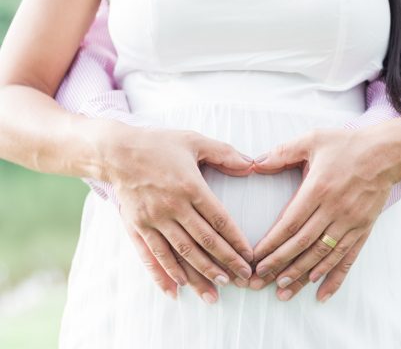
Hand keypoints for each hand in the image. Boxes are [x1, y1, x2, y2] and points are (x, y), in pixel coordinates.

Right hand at [106, 126, 254, 294]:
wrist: (115, 151)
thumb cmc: (158, 143)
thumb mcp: (193, 141)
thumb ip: (224, 153)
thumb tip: (251, 164)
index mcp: (190, 186)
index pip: (219, 221)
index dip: (236, 241)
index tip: (249, 256)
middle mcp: (173, 207)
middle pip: (204, 241)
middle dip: (225, 262)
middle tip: (242, 279)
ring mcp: (153, 219)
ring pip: (181, 253)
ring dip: (200, 274)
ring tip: (216, 293)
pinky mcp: (137, 226)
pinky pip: (152, 255)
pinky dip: (164, 274)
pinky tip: (177, 290)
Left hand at [251, 128, 400, 300]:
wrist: (388, 153)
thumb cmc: (347, 145)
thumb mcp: (313, 140)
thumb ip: (283, 152)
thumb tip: (255, 163)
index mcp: (318, 189)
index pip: (290, 224)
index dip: (271, 244)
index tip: (255, 259)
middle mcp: (334, 210)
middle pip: (302, 244)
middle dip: (279, 265)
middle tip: (259, 281)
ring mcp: (350, 223)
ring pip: (322, 256)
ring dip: (301, 275)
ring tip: (282, 291)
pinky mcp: (363, 229)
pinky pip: (348, 258)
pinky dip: (334, 278)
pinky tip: (321, 294)